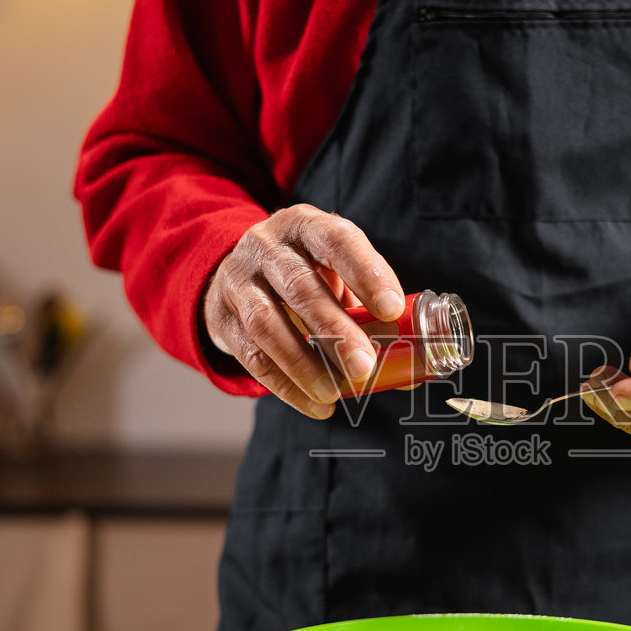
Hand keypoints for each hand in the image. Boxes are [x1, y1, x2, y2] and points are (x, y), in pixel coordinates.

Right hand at [204, 204, 404, 418]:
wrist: (233, 275)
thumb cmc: (302, 276)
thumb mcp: (332, 274)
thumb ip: (367, 311)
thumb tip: (410, 369)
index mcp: (305, 226)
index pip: (337, 240)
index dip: (365, 272)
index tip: (391, 309)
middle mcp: (267, 246)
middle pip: (301, 287)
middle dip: (335, 330)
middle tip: (365, 366)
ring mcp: (238, 280)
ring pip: (268, 324)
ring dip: (304, 363)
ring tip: (335, 393)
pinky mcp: (221, 316)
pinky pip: (252, 356)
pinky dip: (286, 385)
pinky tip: (314, 404)